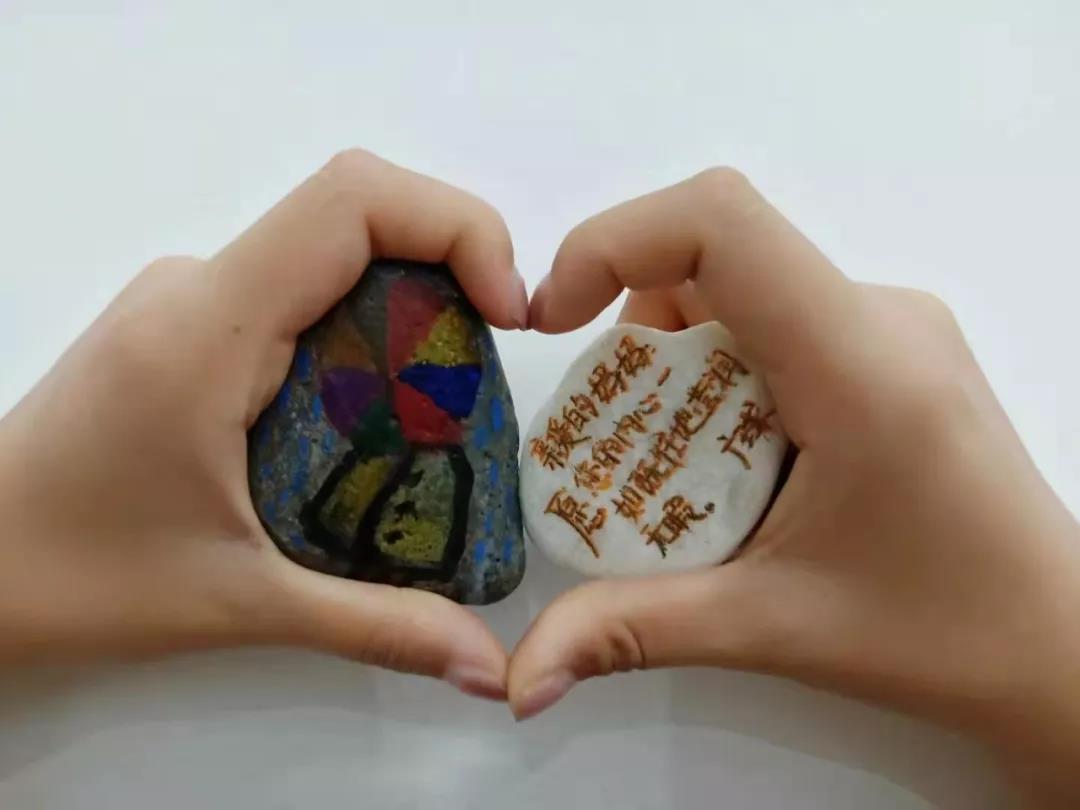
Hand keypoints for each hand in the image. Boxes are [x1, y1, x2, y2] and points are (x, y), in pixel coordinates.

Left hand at [0, 150, 526, 700]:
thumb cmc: (76, 579)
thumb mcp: (241, 605)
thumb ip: (377, 626)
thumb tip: (489, 666)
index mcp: (211, 326)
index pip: (352, 202)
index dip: (456, 226)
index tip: (508, 311)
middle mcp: (198, 287)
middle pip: (355, 219)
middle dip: (448, 271)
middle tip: (489, 370)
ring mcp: (185, 301)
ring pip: (326, 256)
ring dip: (403, 308)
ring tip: (438, 411)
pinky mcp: (182, 327)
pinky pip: (294, 293)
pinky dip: (357, 331)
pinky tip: (368, 422)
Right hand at [513, 169, 1079, 798]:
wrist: (1057, 649)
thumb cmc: (940, 634)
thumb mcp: (771, 627)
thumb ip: (633, 630)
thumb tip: (517, 673)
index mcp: (857, 362)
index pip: (721, 223)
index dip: (611, 241)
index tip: (552, 319)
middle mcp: (879, 317)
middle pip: (718, 257)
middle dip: (633, 330)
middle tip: (607, 432)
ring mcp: (892, 328)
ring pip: (743, 290)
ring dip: (676, 359)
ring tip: (671, 466)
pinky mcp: (891, 352)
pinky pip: (776, 323)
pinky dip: (720, 373)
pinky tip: (727, 464)